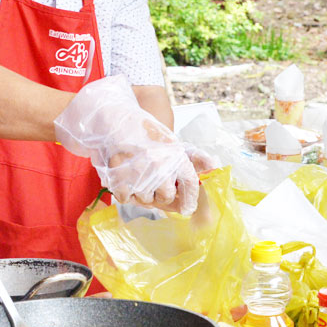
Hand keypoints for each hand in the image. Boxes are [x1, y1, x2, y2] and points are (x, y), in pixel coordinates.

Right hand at [55, 76, 201, 215]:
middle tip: (153, 182)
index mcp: (175, 155)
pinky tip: (124, 178)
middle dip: (161, 194)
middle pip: (166, 197)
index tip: (187, 208)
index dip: (189, 199)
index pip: (190, 184)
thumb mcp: (170, 140)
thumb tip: (213, 165)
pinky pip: (126, 198)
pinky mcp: (120, 179)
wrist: (113, 118)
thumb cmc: (141, 129)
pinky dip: (124, 192)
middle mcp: (160, 166)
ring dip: (141, 192)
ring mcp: (139, 173)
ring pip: (145, 199)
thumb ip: (193, 156)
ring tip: (136, 175)